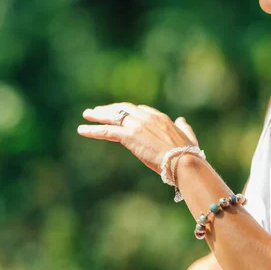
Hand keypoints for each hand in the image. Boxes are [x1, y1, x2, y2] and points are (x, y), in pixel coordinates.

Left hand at [77, 103, 199, 174]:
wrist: (183, 160)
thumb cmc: (188, 154)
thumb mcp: (188, 137)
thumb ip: (184, 127)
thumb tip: (182, 120)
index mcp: (159, 117)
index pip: (139, 110)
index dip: (127, 111)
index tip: (120, 112)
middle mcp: (146, 117)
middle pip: (123, 109)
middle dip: (109, 109)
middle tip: (97, 111)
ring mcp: (136, 125)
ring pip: (112, 116)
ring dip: (97, 116)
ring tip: (86, 116)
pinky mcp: (129, 136)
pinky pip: (106, 131)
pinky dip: (92, 130)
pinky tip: (82, 130)